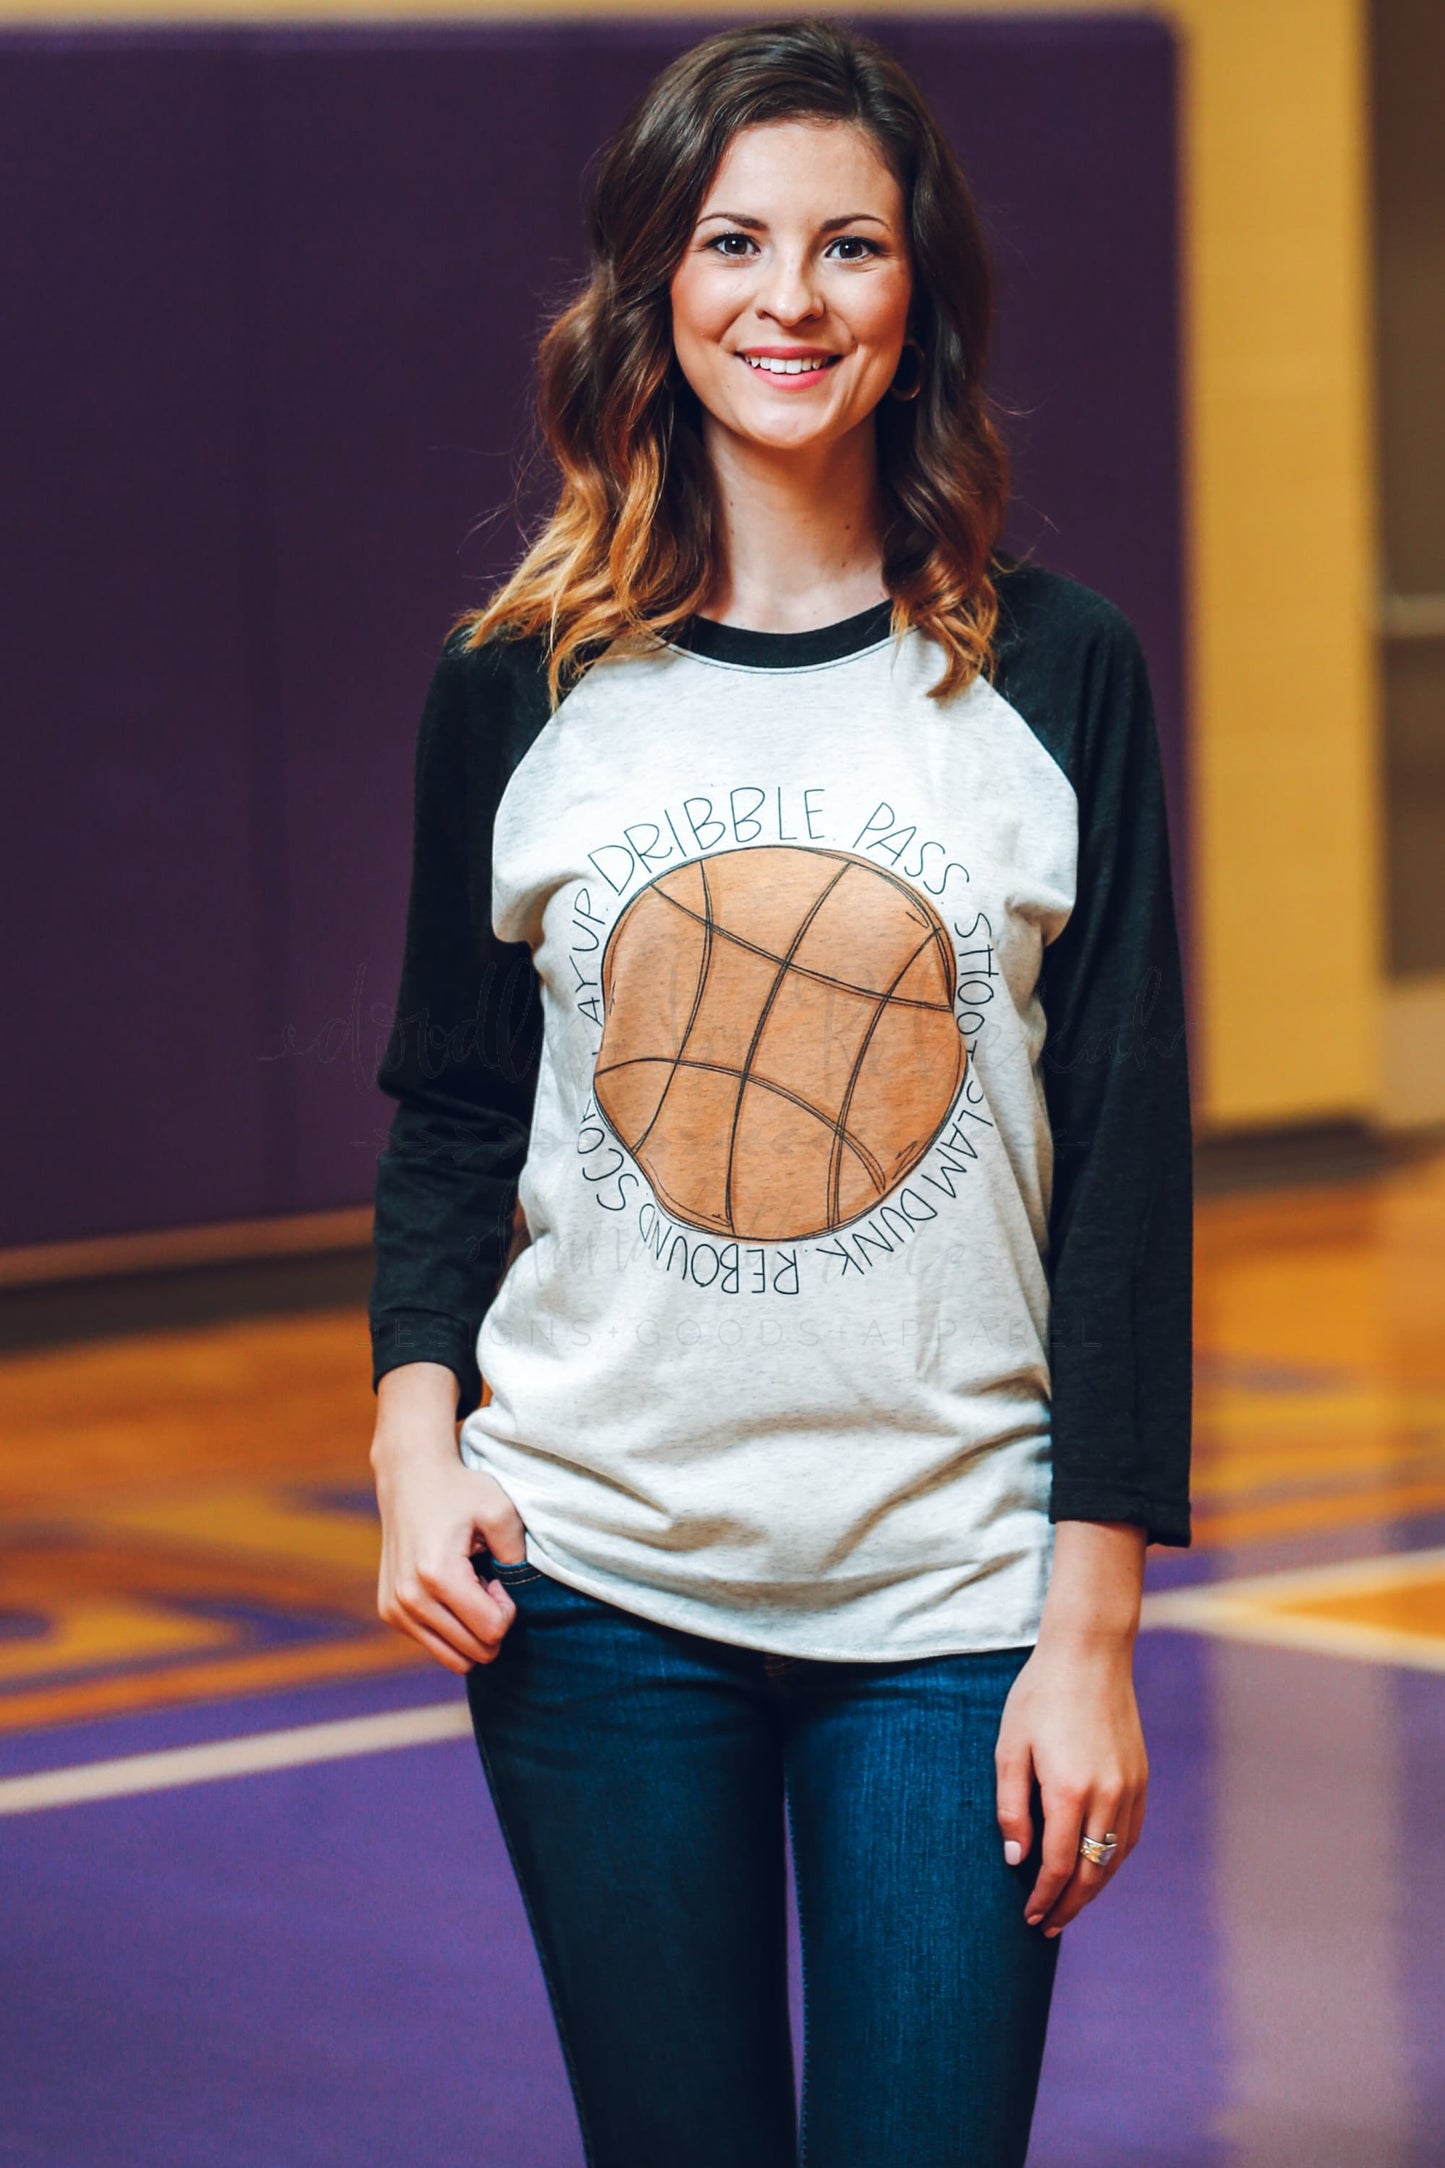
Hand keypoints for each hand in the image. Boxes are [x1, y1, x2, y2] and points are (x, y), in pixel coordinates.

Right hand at [370, 1362, 527, 1674]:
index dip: (508, 1610)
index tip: (499, 1577)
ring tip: (470, 1588)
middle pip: (475, 1652)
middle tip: (487, 1582)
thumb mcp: (500, 1512)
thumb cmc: (460, 1491)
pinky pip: (433, 1645)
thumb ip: (517, 1556)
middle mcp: (410, 1599)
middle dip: (491, 1623)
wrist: (410, 1476)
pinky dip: (451, 1628)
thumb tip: (516, 1598)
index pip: (492, 1631)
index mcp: (438, 1576)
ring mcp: (395, 1608)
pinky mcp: (389, 1611)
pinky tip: (451, 1591)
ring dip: (471, 1630)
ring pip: (454, 1657)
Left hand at [994, 1520, 1148, 1936]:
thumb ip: (1011, 1807)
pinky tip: (1097, 1867)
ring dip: (1094, 1888)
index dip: (1044, 1897)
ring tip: (1069, 1905)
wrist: (1090, 1654)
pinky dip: (1113, 1860)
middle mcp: (1107, 1796)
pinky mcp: (1142, 1777)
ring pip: (1115, 1858)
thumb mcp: (1010, 1748)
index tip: (1029, 1916)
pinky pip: (1130, 1834)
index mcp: (1069, 1790)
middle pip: (1092, 1873)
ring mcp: (1130, 1787)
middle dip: (1069, 1905)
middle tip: (1047, 1926)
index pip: (1059, 1866)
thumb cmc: (1040, 1696)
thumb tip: (1016, 1859)